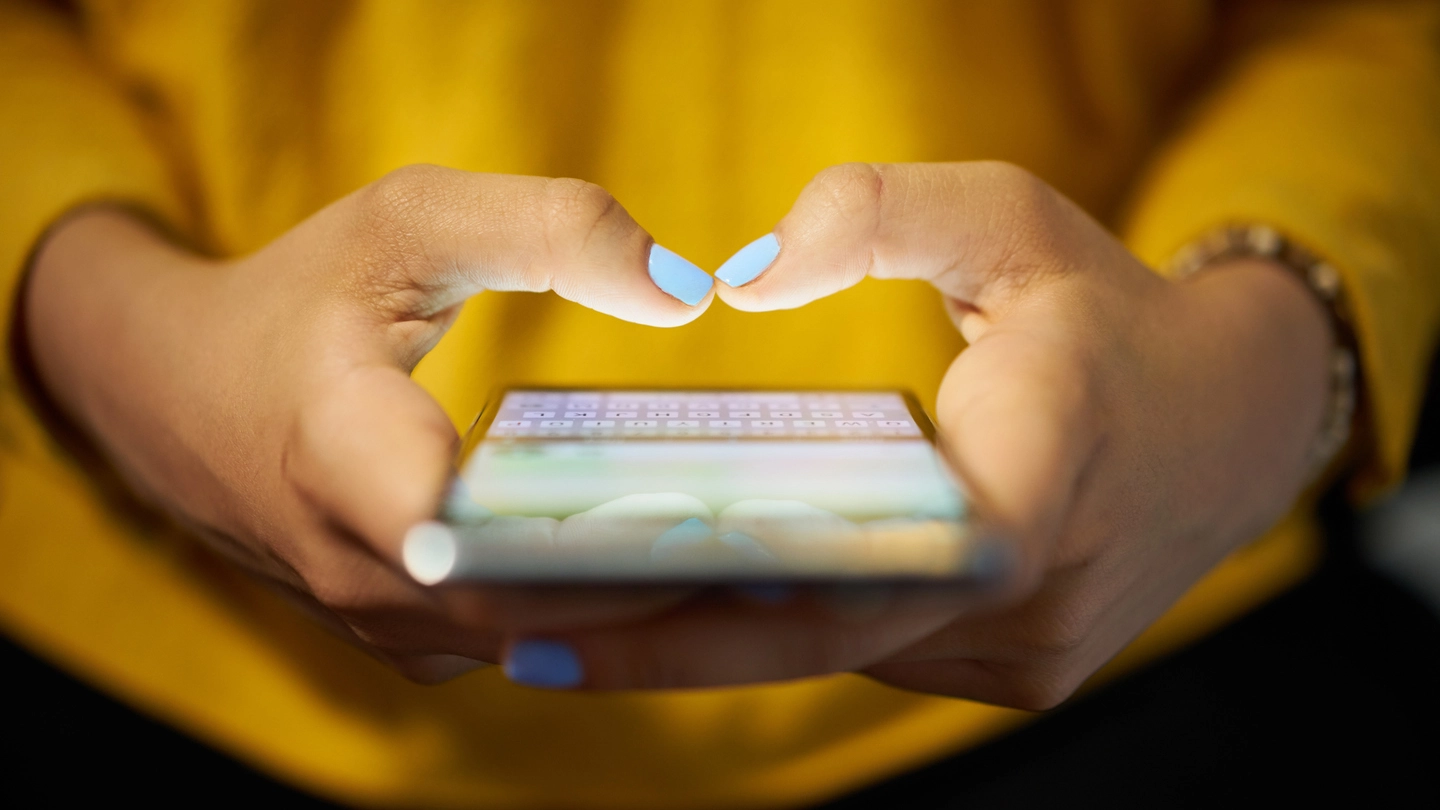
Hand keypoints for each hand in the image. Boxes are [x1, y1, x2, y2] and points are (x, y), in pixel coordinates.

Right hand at [22, 166, 716, 681]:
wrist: (174, 392)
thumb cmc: (299, 298)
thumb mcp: (409, 221)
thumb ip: (548, 229)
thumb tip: (689, 290)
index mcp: (341, 455)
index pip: (479, 537)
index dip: (600, 540)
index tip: (716, 521)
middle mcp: (357, 569)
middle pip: (534, 606)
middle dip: (663, 584)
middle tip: (796, 547)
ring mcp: (380, 622)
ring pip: (536, 640)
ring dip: (643, 610)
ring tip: (767, 565)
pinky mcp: (404, 639)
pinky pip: (519, 642)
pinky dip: (597, 615)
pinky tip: (684, 571)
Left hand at [500, 162, 1333, 707]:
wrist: (1230, 424)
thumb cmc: (1105, 313)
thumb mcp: (1010, 218)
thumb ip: (880, 213)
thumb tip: (741, 274)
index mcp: (1038, 473)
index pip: (863, 568)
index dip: (712, 606)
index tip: (572, 616)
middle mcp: (1033, 597)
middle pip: (819, 637)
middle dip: (663, 640)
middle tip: (512, 632)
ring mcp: (1027, 653)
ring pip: (840, 655)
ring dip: (713, 640)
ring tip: (569, 617)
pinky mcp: (1016, 670)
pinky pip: (874, 652)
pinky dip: (784, 631)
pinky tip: (688, 603)